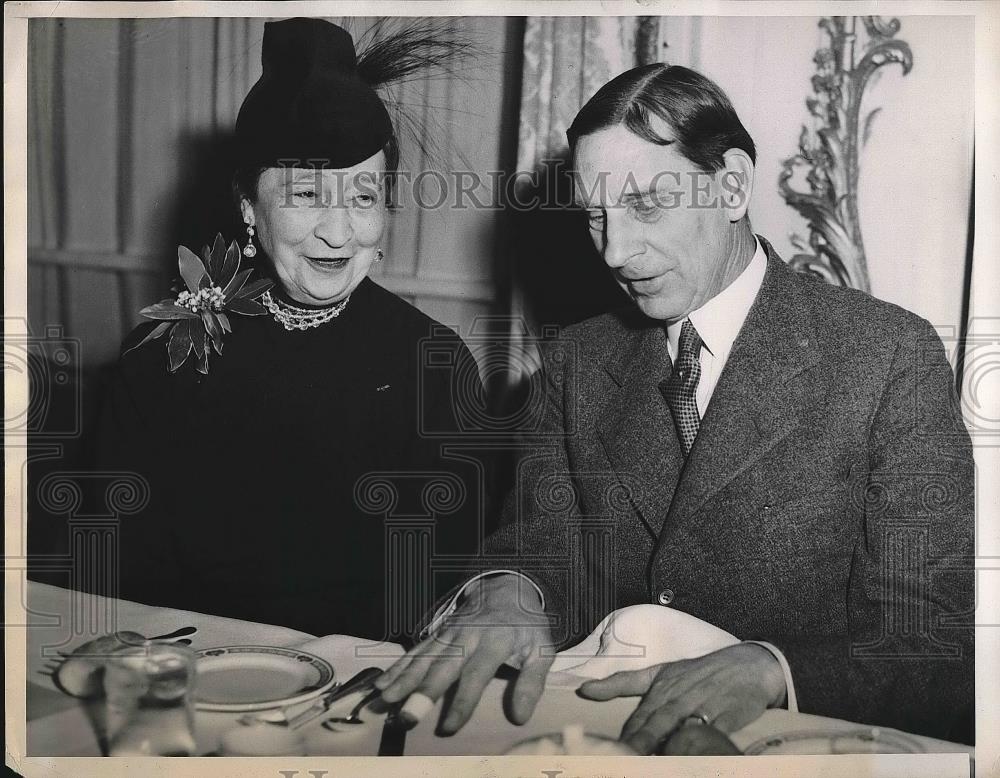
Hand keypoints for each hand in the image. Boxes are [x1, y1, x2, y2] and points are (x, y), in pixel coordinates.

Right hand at [375, 575, 554, 733]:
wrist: (507, 587)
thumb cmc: (526, 625)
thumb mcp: (542, 650)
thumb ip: (531, 682)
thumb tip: (520, 716)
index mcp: (496, 640)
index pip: (477, 673)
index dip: (463, 700)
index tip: (449, 726)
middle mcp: (468, 635)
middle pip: (443, 665)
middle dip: (424, 691)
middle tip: (407, 716)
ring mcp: (449, 632)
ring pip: (424, 657)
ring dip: (403, 679)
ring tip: (385, 700)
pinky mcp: (438, 633)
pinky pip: (416, 650)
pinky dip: (397, 667)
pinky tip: (381, 684)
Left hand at [577, 643, 784, 753]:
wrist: (748, 666)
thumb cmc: (699, 672)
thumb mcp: (660, 673)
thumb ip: (623, 683)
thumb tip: (584, 689)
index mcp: (662, 687)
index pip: (640, 716)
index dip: (627, 735)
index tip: (608, 752)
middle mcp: (681, 696)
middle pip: (658, 722)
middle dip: (642, 742)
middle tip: (625, 758)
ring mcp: (705, 706)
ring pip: (683, 728)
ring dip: (670, 745)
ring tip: (656, 761)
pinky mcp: (728, 716)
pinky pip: (713, 734)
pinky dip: (703, 744)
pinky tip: (693, 755)